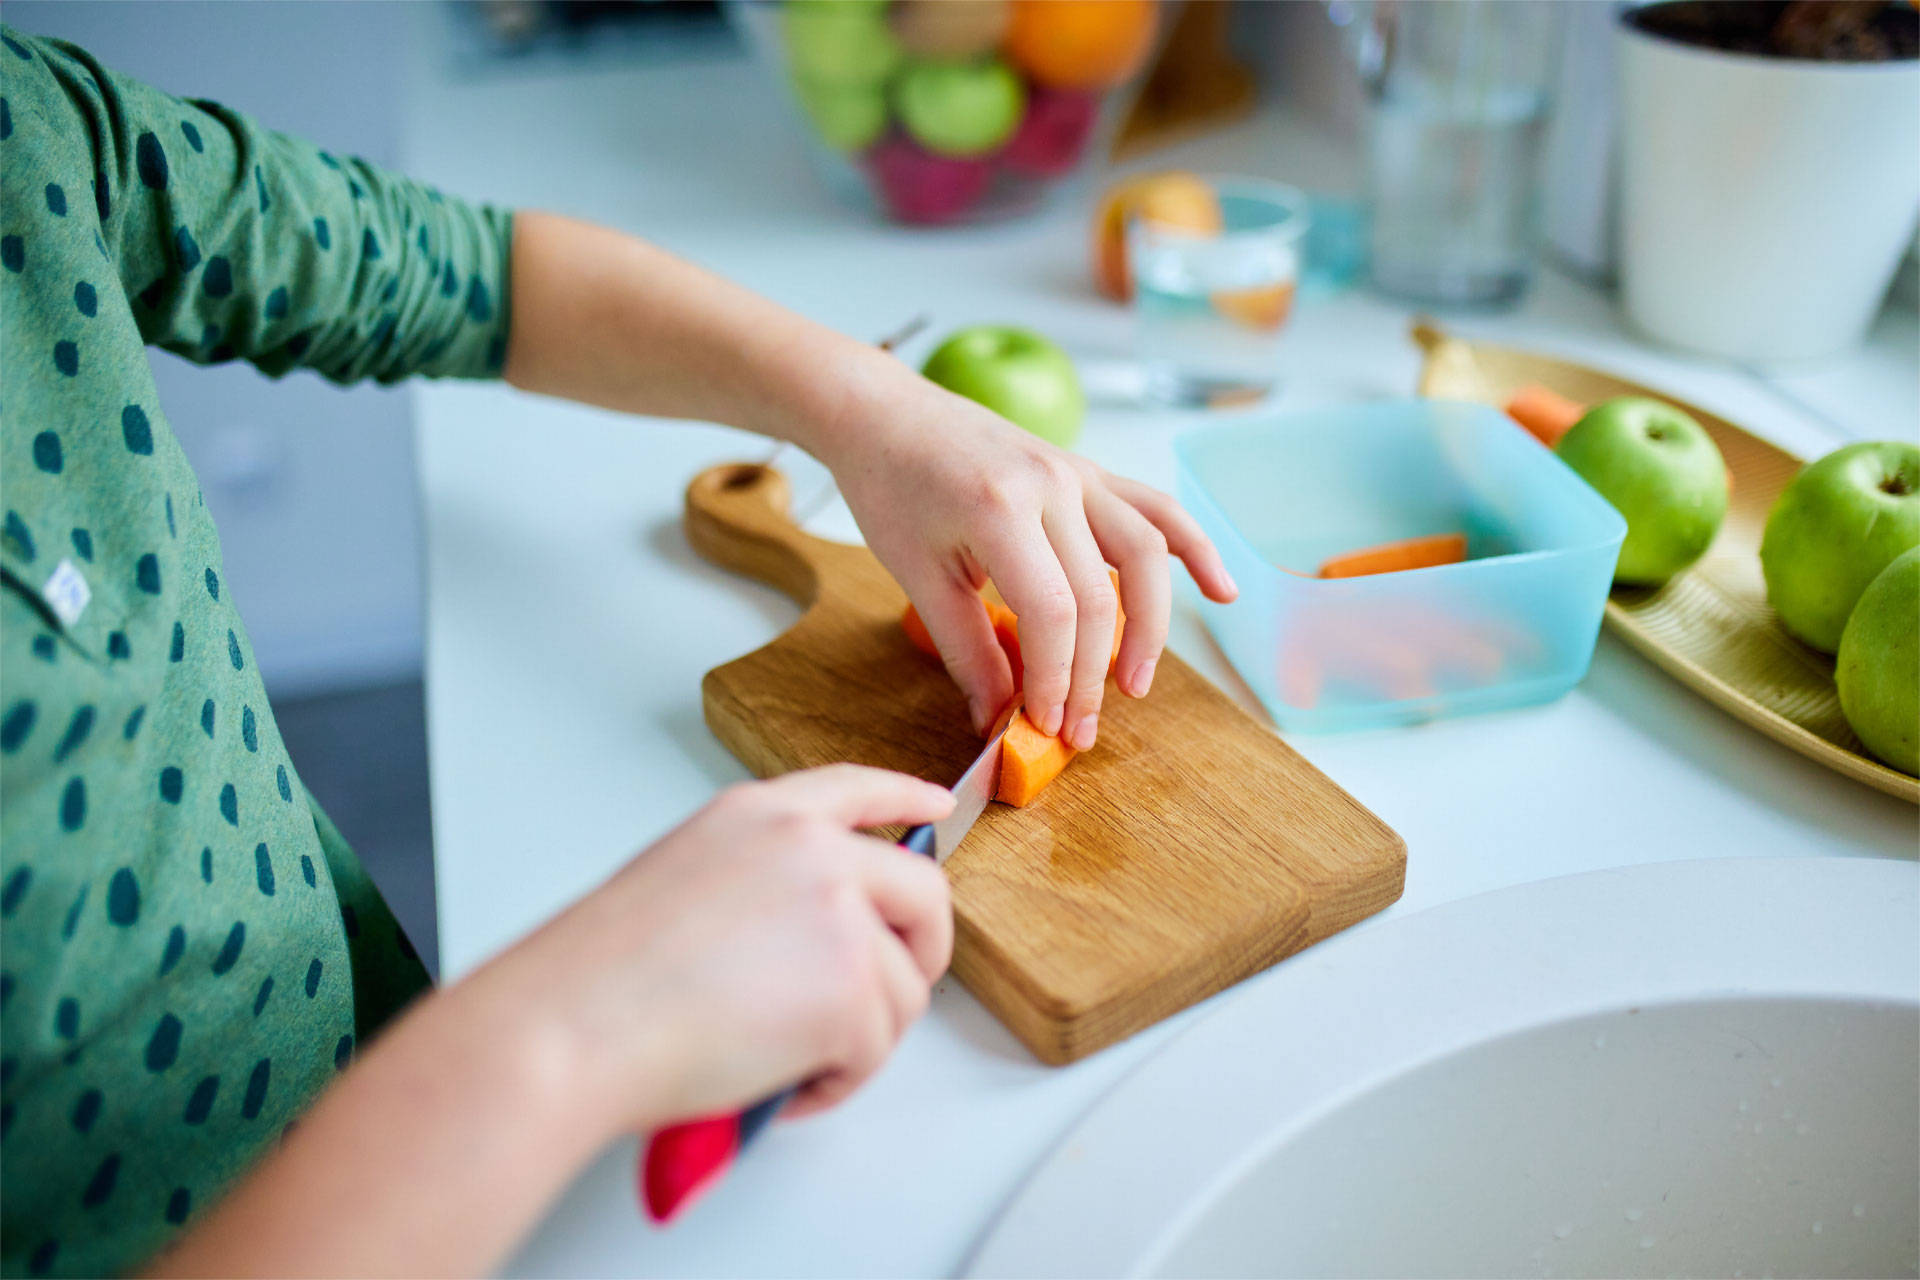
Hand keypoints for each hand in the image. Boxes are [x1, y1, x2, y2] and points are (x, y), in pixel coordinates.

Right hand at [481, 765, 954, 1140]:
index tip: (936, 809)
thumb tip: (805, 941)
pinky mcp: (853, 990)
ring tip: (783, 1062)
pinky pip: (876, 1051)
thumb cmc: (597, 980)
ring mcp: (841, 916)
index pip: (856, 789)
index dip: (904, 802)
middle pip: (922, 893)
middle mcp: (813, 850)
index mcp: (762, 816)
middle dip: (917, 955)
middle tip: (881, 1003)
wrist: (573, 1027)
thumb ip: (760, 883)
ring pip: (904, 989)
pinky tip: (777, 1085)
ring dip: (858, 1039)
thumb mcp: (681, 879)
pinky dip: (834, 1083)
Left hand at [818, 365, 1238, 747]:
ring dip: (1151, 627)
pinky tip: (1221, 590)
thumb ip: (967, 650)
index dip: (1055, 679)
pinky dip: (1193, 549)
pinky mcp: (1089, 472)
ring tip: (1137, 684)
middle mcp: (1052, 485)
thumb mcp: (917, 576)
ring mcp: (1078, 473)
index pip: (1053, 613)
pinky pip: (1155, 509)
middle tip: (1079, 729)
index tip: (1045, 725)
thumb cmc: (891, 489)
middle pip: (1098, 597)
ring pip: (1144, 554)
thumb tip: (998, 719)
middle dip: (1092, 674)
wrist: (888, 414)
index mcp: (1001, 509)